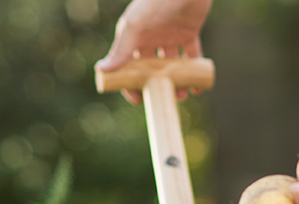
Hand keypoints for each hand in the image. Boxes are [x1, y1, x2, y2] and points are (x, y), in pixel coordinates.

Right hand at [95, 0, 211, 102]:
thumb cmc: (156, 1)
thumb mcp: (135, 26)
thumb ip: (121, 49)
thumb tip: (101, 70)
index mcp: (135, 35)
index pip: (128, 63)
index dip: (131, 81)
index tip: (137, 99)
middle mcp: (151, 36)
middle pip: (151, 67)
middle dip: (155, 84)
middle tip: (162, 99)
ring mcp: (170, 35)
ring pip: (172, 65)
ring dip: (176, 81)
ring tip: (181, 94)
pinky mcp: (189, 33)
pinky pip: (192, 56)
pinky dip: (195, 71)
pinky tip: (197, 86)